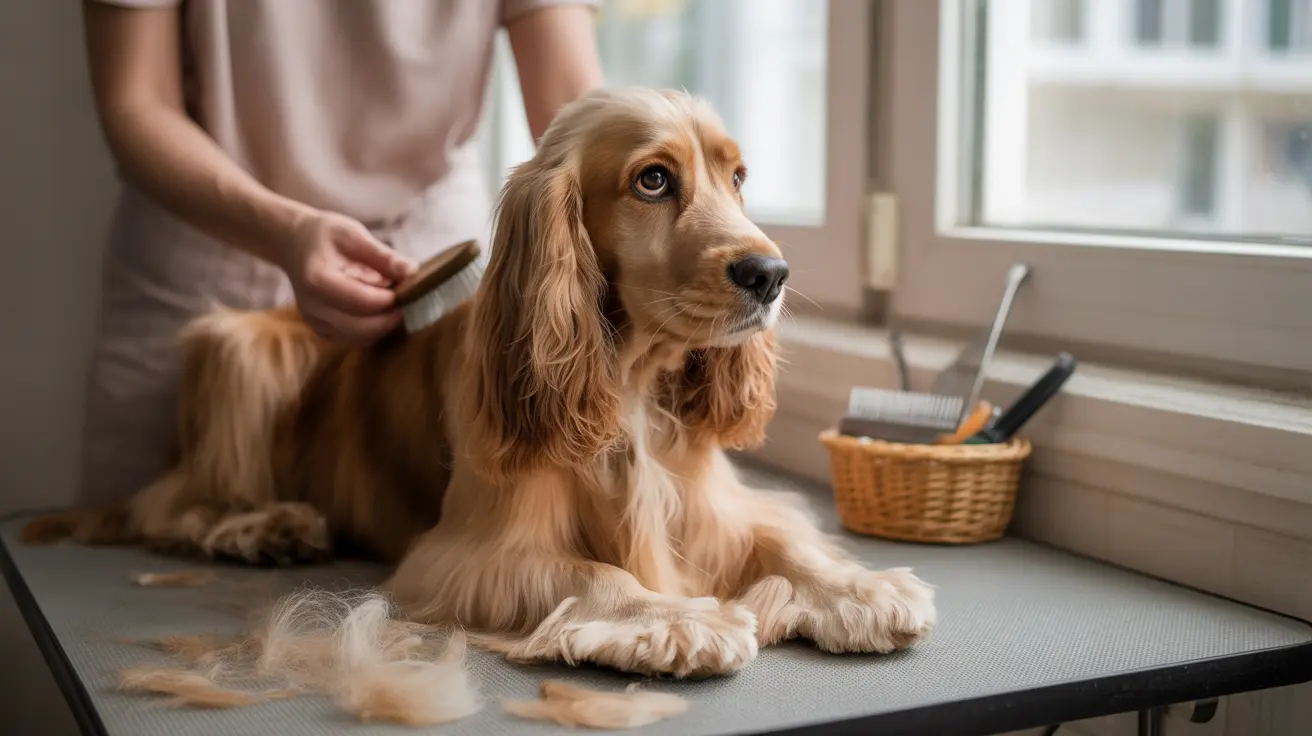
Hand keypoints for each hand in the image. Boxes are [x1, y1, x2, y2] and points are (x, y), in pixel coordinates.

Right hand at [281, 210, 415, 345]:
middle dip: (388, 318)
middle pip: (359, 327)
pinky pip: (352, 340)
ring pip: (358, 338)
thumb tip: (411, 271)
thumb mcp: (353, 233)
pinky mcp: (321, 329)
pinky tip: (380, 314)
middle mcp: (312, 305)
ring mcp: (314, 321)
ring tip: (394, 306)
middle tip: (406, 302)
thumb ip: (382, 254)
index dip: (388, 299)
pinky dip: (372, 332)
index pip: (360, 300)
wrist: (294, 244)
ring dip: (382, 327)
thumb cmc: (325, 235)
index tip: (405, 288)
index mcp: (317, 279)